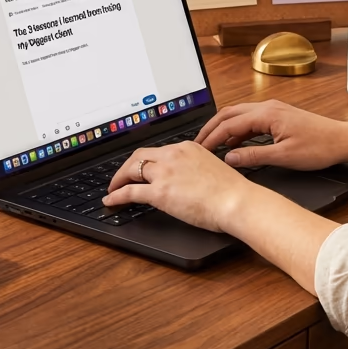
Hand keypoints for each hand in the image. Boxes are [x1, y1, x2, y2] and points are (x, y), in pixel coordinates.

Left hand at [103, 142, 254, 232]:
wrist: (236, 201)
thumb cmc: (231, 191)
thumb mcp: (211, 168)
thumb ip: (195, 168)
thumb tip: (186, 179)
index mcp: (187, 147)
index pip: (159, 151)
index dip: (146, 161)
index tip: (141, 168)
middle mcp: (173, 155)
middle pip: (140, 156)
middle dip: (127, 167)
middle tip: (121, 177)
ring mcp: (165, 172)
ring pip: (132, 170)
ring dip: (119, 179)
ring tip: (114, 188)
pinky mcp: (159, 192)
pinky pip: (130, 192)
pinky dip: (117, 195)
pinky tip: (111, 200)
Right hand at [195, 99, 347, 170]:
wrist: (342, 140)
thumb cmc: (319, 147)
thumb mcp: (284, 157)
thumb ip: (254, 156)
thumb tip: (230, 157)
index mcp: (267, 114)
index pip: (229, 124)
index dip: (211, 137)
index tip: (199, 150)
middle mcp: (267, 107)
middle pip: (229, 113)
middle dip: (211, 128)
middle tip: (197, 144)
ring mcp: (273, 110)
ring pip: (239, 114)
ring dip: (223, 127)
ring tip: (210, 143)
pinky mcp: (278, 116)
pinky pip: (250, 119)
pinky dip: (237, 129)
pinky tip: (234, 143)